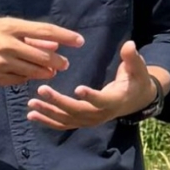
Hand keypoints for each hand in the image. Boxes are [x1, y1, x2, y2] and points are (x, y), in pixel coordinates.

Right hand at [0, 17, 82, 86]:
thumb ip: (25, 35)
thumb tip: (51, 44)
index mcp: (9, 26)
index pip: (44, 31)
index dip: (65, 36)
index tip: (80, 40)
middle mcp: (7, 44)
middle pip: (43, 56)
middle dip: (58, 61)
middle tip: (65, 63)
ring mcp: (0, 63)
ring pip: (33, 71)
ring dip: (46, 72)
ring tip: (51, 72)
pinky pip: (17, 80)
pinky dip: (25, 77)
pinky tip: (27, 75)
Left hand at [31, 40, 166, 130]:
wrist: (136, 100)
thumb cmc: (136, 80)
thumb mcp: (138, 68)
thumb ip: (132, 58)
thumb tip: (130, 44)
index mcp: (114, 101)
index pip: (101, 101)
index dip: (91, 96)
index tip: (77, 89)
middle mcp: (100, 115)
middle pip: (77, 112)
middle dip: (58, 102)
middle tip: (41, 90)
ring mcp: (90, 120)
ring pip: (67, 120)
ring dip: (49, 113)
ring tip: (31, 105)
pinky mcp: (82, 121)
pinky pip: (64, 124)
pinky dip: (48, 121)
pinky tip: (32, 115)